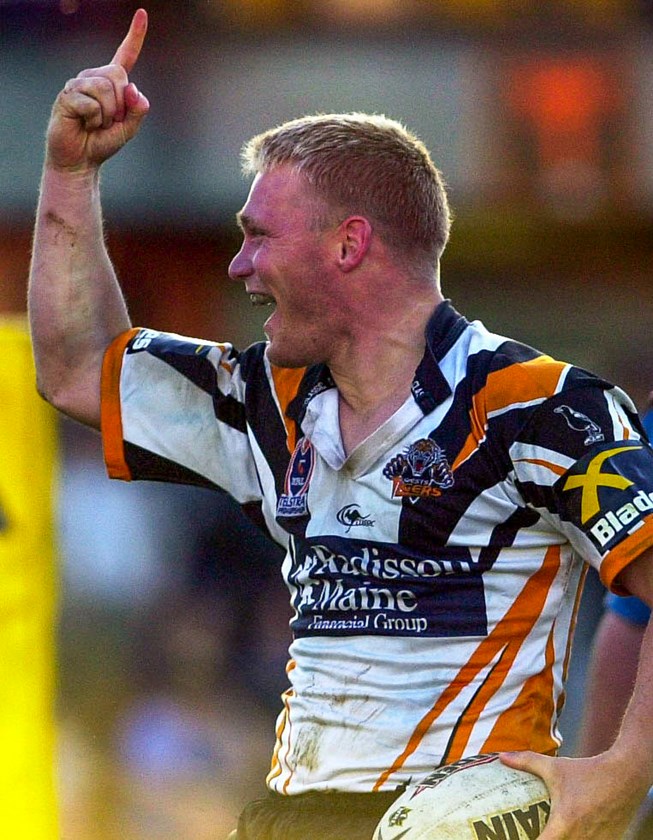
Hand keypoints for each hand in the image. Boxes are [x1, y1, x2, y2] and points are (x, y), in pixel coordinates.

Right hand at [46, 8, 149, 171]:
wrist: (80, 160)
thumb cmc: (102, 142)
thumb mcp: (129, 129)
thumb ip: (138, 110)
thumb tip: (133, 88)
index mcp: (111, 83)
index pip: (125, 56)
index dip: (135, 36)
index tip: (142, 14)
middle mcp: (94, 78)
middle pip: (118, 76)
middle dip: (121, 104)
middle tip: (109, 121)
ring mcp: (78, 85)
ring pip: (105, 89)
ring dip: (108, 114)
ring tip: (95, 124)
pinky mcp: (67, 96)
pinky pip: (92, 103)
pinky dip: (94, 119)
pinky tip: (84, 124)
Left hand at [500, 750, 647, 838]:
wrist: (624, 775)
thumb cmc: (587, 772)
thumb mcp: (555, 767)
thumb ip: (527, 762)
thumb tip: (502, 757)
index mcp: (565, 824)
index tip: (519, 837)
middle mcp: (581, 839)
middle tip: (534, 832)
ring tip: (554, 832)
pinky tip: (574, 833)